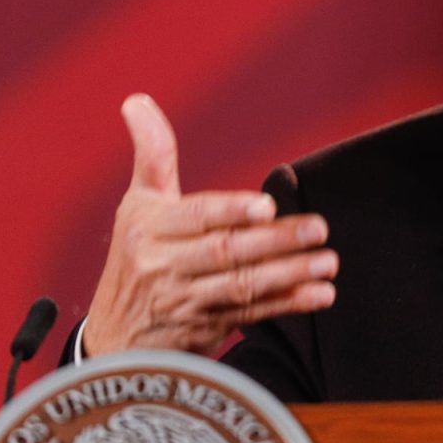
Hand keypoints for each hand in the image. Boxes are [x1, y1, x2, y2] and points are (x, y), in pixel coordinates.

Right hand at [83, 94, 336, 356]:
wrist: (114, 342)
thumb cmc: (135, 257)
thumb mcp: (138, 204)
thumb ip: (152, 155)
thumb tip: (137, 101)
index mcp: (147, 228)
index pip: (195, 217)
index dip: (231, 211)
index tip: (266, 207)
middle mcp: (161, 265)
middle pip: (224, 252)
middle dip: (275, 242)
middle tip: (319, 229)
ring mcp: (183, 301)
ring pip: (242, 285)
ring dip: (290, 274)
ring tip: (328, 262)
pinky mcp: (205, 328)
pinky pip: (251, 313)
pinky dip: (288, 305)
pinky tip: (320, 295)